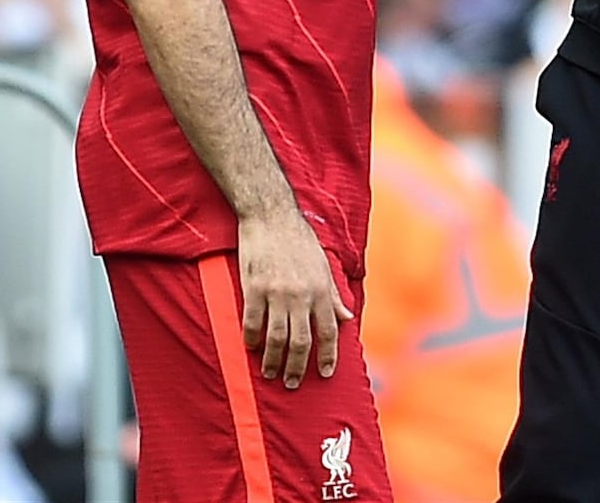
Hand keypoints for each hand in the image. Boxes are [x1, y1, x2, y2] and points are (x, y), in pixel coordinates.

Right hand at [237, 210, 353, 387]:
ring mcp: (277, 293)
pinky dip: (252, 340)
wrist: (272, 216)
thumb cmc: (300, 240)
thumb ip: (334, 295)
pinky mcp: (254, 288)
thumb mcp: (324, 265)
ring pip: (276, 338)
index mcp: (321, 289)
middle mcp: (302, 294)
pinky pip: (252, 323)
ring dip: (273, 360)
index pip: (328, 331)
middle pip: (301, 342)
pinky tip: (251, 348)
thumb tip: (348, 318)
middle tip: (292, 383)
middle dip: (297, 367)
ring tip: (271, 373)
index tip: (324, 374)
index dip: (327, 356)